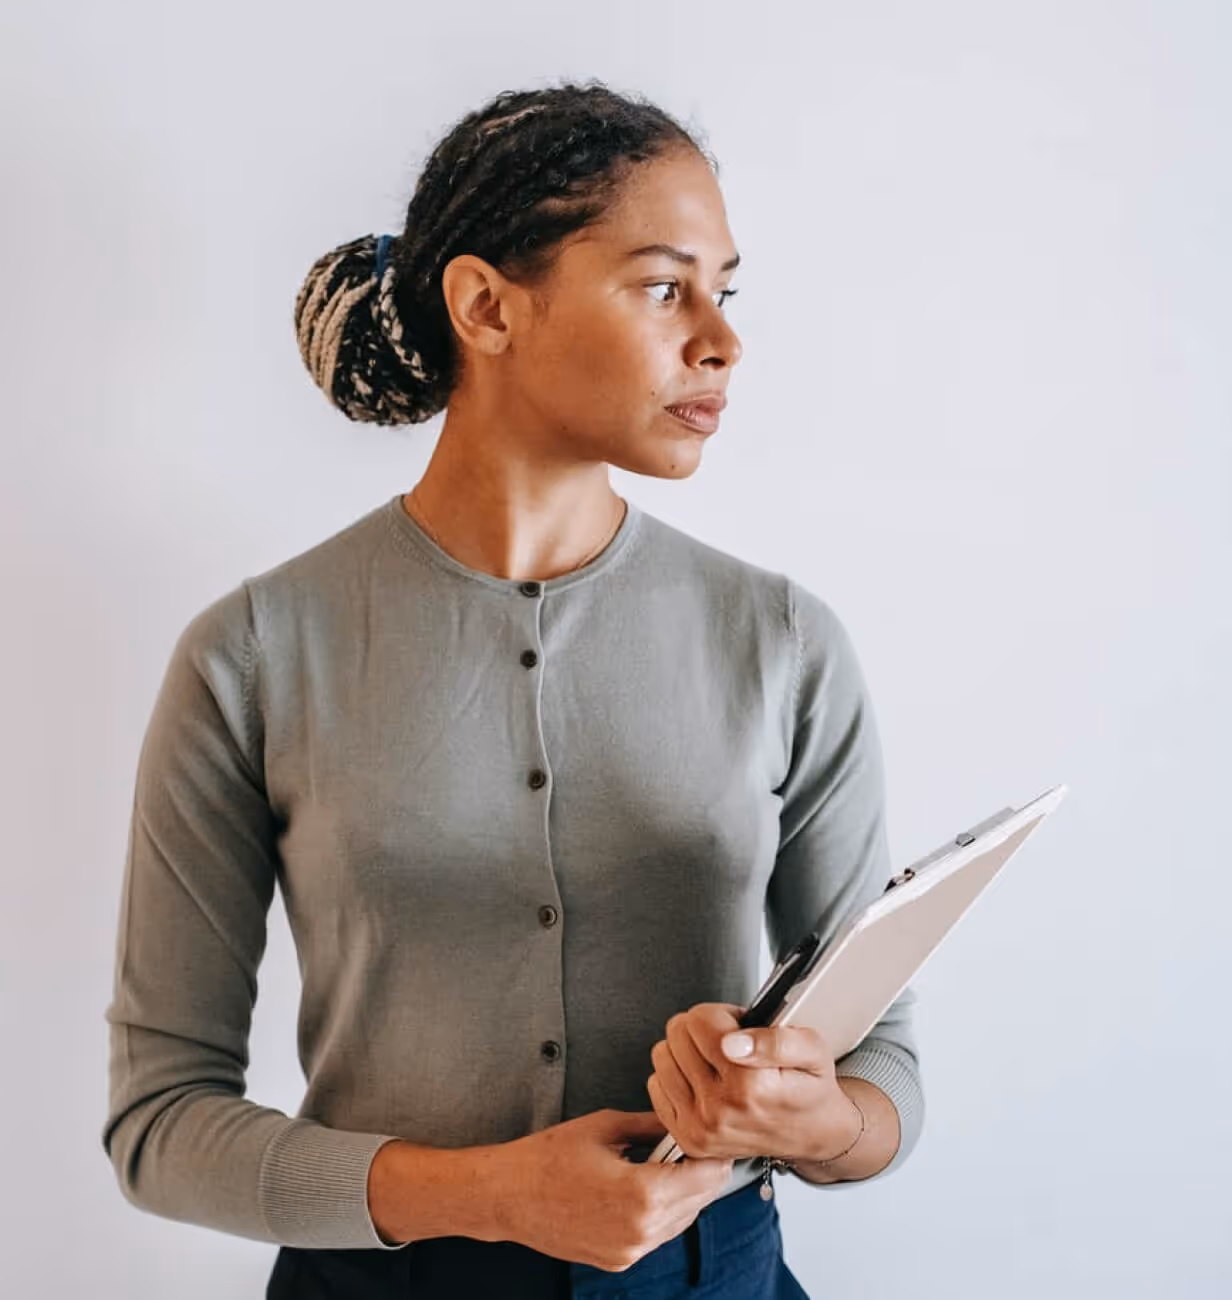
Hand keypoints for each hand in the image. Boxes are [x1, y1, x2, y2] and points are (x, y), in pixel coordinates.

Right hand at [488, 1108, 733, 1272]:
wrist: (507, 1195)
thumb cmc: (550, 1156)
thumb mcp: (606, 1128)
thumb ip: (651, 1126)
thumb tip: (682, 1120)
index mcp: (642, 1193)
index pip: (706, 1177)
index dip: (714, 1153)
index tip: (713, 1137)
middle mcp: (641, 1230)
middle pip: (699, 1201)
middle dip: (701, 1172)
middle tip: (692, 1145)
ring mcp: (630, 1251)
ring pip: (681, 1220)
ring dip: (683, 1193)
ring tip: (666, 1163)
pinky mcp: (618, 1259)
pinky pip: (657, 1234)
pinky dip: (660, 1211)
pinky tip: (643, 1185)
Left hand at [646, 1002, 862, 1164]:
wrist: (810, 1132)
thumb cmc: (808, 1088)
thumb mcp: (812, 1049)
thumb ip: (776, 1039)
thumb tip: (733, 1041)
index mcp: (749, 1085)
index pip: (700, 1020)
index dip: (722, 1014)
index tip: (739, 1026)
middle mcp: (720, 1110)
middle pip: (678, 1034)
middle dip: (703, 1029)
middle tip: (730, 1043)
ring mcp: (700, 1127)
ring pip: (663, 1055)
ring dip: (686, 1051)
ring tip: (717, 1061)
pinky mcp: (687, 1137)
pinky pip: (656, 1085)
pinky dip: (676, 1076)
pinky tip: (703, 1080)